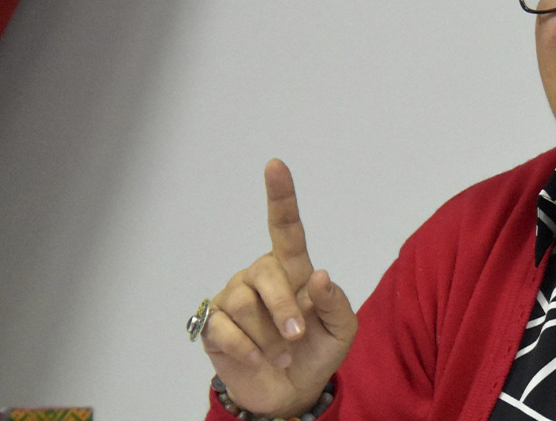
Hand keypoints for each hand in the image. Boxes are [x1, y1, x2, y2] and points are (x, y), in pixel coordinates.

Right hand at [201, 159, 357, 417]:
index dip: (280, 195)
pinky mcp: (213, 325)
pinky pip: (226, 332)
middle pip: (265, 275)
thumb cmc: (317, 350)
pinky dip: (249, 352)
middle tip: (296, 336)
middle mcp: (259, 275)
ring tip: (280, 353)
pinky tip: (259, 359)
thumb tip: (319, 276)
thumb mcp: (341, 329)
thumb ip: (336, 303)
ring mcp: (233, 297)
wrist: (290, 391)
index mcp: (293, 268)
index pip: (285, 226)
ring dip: (270, 339)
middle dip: (285, 309)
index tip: (275, 165)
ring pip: (246, 305)